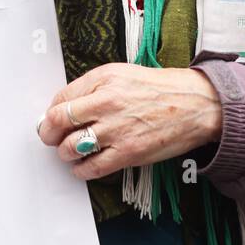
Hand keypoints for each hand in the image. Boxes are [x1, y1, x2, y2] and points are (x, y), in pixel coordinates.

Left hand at [37, 63, 222, 180]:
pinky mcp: (129, 153)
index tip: (51, 120)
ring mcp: (117, 130)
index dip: (50, 113)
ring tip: (70, 151)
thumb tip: (64, 106)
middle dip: (49, 134)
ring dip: (64, 153)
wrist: (195, 104)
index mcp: (103, 80)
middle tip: (51, 138)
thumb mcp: (121, 74)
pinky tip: (83, 167)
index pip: (61, 98)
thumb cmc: (158, 88)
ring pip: (71, 147)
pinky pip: (92, 168)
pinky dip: (81, 171)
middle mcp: (106, 103)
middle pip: (59, 122)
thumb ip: (92, 87)